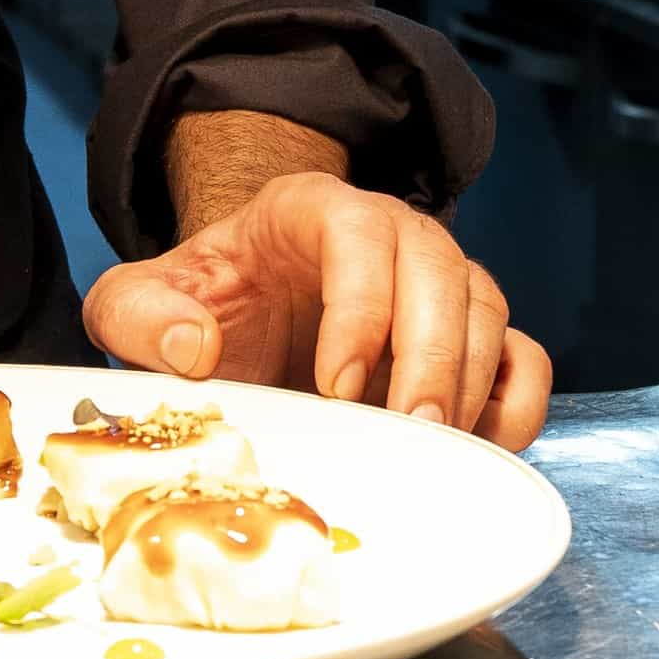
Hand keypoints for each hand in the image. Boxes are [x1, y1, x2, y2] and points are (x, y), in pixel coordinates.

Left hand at [83, 167, 553, 447]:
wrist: (243, 311)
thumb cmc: (202, 302)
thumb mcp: (136, 300)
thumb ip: (139, 315)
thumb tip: (192, 349)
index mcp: (313, 209)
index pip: (358, 234)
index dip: (359, 306)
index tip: (336, 387)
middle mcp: (392, 234)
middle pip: (440, 268)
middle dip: (432, 353)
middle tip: (411, 429)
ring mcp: (439, 285)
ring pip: (487, 308)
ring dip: (472, 381)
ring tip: (435, 449)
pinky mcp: (468, 340)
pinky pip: (522, 357)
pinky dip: (516, 404)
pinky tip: (481, 448)